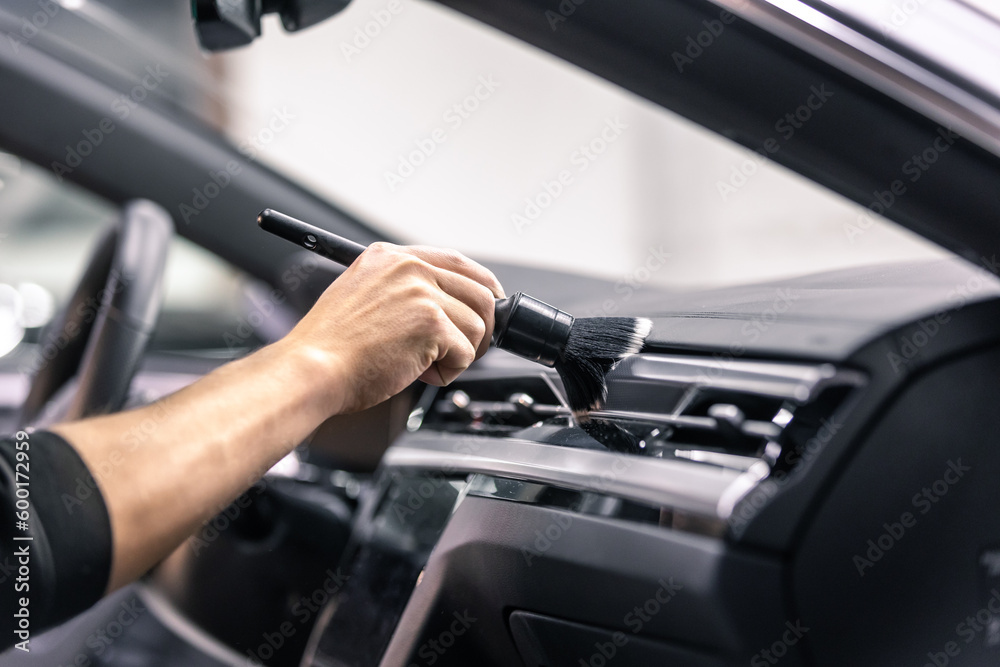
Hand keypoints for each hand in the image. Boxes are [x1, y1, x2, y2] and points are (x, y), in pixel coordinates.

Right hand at [282, 242, 504, 413]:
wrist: (312, 370)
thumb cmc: (330, 348)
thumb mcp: (362, 296)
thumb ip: (401, 291)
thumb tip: (444, 305)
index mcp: (391, 257)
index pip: (458, 262)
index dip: (481, 289)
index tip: (485, 309)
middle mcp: (408, 267)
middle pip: (480, 293)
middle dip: (479, 329)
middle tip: (458, 350)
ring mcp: (422, 293)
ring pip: (477, 327)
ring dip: (457, 354)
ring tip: (421, 364)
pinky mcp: (432, 323)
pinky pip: (465, 353)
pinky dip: (447, 372)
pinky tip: (416, 373)